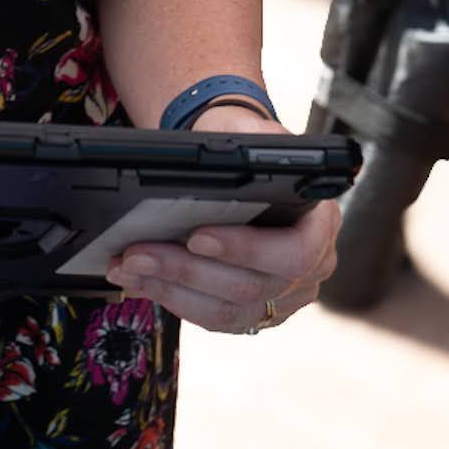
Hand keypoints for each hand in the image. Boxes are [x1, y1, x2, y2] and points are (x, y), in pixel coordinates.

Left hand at [106, 106, 340, 331]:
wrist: (238, 165)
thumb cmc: (245, 144)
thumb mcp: (253, 130)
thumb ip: (254, 140)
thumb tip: (233, 158)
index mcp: (321, 222)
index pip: (296, 253)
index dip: (245, 250)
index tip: (196, 236)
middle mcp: (312, 267)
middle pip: (251, 286)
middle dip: (186, 270)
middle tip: (137, 253)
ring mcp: (285, 297)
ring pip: (227, 310)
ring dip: (169, 288)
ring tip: (127, 266)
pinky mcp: (254, 312)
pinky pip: (213, 318)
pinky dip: (170, 298)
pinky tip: (139, 280)